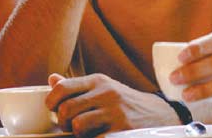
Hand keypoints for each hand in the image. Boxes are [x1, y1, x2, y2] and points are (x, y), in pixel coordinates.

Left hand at [45, 73, 179, 136]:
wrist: (159, 114)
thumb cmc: (126, 103)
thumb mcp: (104, 88)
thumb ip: (77, 86)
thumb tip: (52, 79)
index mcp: (98, 81)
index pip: (62, 88)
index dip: (52, 103)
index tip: (55, 111)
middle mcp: (106, 93)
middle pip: (66, 110)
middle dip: (65, 123)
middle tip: (73, 126)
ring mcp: (115, 111)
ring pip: (78, 126)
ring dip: (79, 135)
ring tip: (88, 133)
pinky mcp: (122, 129)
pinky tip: (101, 135)